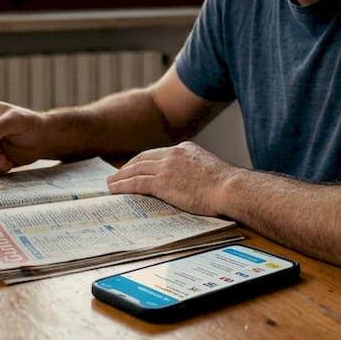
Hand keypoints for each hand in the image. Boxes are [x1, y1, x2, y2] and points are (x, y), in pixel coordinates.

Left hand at [105, 141, 239, 216]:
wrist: (230, 188)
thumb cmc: (226, 185)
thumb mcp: (209, 169)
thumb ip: (195, 171)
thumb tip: (190, 181)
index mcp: (184, 149)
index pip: (157, 154)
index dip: (143, 161)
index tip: (135, 167)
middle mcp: (172, 154)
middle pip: (142, 159)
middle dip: (127, 167)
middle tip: (116, 175)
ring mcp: (166, 167)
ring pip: (135, 170)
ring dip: (120, 177)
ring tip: (110, 183)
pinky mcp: (162, 182)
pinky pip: (136, 183)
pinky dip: (123, 186)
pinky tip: (115, 190)